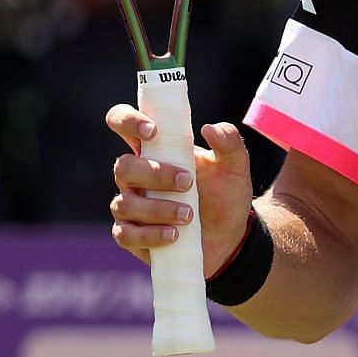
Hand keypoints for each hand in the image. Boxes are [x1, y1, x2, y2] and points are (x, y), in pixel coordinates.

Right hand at [105, 105, 254, 277]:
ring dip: (159, 209)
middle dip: (155, 174)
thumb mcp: (234, 167)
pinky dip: (151, 235)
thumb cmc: (224, 195)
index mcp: (154, 150)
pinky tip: (174, 235)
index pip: (122, 122)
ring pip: (124, 203)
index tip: (154, 131)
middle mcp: (136, 176)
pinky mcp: (131, 236)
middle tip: (188, 182)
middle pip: (123, 166)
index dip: (128, 120)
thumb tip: (209, 128)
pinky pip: (126, 235)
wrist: (230, 237)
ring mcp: (131, 206)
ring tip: (189, 215)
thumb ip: (229, 142)